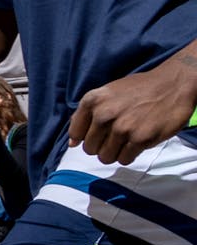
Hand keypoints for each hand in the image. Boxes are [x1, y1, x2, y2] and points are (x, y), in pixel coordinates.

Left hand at [68, 62, 196, 164]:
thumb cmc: (138, 90)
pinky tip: (136, 144)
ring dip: (115, 153)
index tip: (98, 135)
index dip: (86, 138)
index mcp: (92, 101)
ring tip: (125, 141)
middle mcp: (103, 114)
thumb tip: (72, 142)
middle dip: (101, 147)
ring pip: (105, 157)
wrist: (172, 85)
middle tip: (115, 138)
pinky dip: (128, 156)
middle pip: (90, 148)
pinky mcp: (139, 139)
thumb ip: (87, 115)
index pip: (75, 133)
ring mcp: (122, 127)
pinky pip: (124, 159)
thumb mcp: (106, 93)